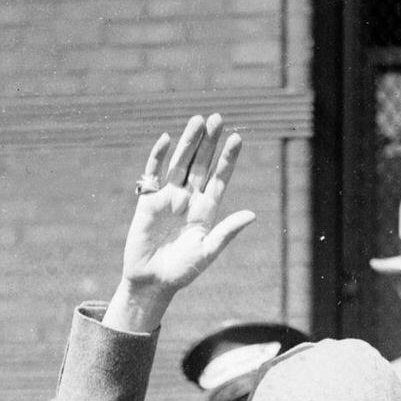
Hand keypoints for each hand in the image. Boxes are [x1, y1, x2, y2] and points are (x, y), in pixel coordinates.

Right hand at [107, 114, 255, 331]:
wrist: (152, 282)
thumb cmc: (182, 272)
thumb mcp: (208, 251)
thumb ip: (227, 231)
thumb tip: (252, 215)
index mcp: (207, 211)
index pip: (220, 178)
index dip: (228, 159)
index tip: (237, 138)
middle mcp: (189, 199)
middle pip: (201, 165)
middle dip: (209, 143)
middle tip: (218, 119)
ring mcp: (168, 197)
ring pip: (180, 163)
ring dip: (188, 142)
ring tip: (198, 120)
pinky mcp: (148, 201)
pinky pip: (153, 173)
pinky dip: (158, 157)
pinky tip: (166, 140)